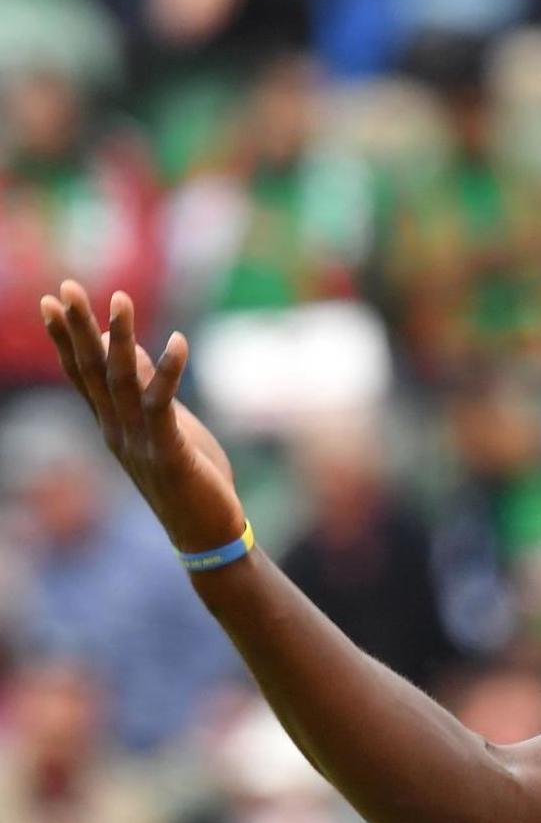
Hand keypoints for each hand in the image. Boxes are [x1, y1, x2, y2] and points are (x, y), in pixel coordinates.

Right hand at [38, 282, 245, 555]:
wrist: (206, 535)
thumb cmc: (191, 480)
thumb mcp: (166, 428)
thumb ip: (146, 391)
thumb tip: (130, 350)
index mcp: (113, 425)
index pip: (82, 375)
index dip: (66, 338)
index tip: (51, 301)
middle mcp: (117, 431)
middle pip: (91, 372)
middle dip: (79, 329)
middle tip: (65, 288)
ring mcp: (139, 442)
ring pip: (121, 382)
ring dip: (121, 339)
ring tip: (120, 299)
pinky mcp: (168, 452)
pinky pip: (163, 406)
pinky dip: (168, 372)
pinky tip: (178, 341)